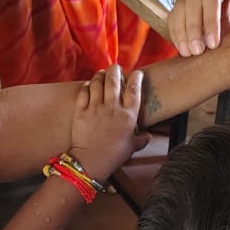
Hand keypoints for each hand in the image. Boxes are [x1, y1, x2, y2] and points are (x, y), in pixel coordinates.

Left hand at [68, 65, 147, 182]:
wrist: (91, 161)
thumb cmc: (114, 155)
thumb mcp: (132, 147)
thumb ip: (141, 139)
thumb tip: (149, 136)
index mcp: (128, 115)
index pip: (134, 90)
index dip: (136, 78)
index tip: (137, 73)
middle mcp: (112, 107)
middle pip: (114, 80)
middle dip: (115, 70)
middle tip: (116, 67)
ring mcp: (95, 107)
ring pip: (97, 83)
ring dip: (100, 75)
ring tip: (101, 73)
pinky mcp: (81, 111)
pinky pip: (83, 93)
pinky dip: (86, 86)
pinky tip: (88, 85)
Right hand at [168, 0, 229, 56]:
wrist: (229, 20)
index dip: (211, 22)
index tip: (213, 44)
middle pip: (193, 1)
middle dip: (195, 28)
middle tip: (199, 50)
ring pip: (179, 9)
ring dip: (183, 33)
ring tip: (190, 52)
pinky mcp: (177, 3)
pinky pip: (172, 18)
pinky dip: (176, 34)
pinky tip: (183, 48)